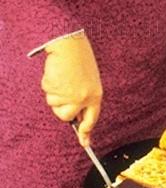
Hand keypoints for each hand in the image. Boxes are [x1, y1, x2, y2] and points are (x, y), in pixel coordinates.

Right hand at [41, 32, 102, 146]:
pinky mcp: (55, 89)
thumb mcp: (88, 80)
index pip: (92, 119)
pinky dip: (49, 84)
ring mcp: (68, 95)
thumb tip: (75, 117)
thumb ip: (84, 98)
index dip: (86, 132)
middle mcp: (83, 98)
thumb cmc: (80, 60)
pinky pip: (47, 92)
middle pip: (66, 116)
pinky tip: (56, 72)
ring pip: (54, 104)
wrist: (69, 44)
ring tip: (62, 76)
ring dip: (54, 92)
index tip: (85, 143)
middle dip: (61, 107)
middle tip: (63, 90)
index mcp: (95, 95)